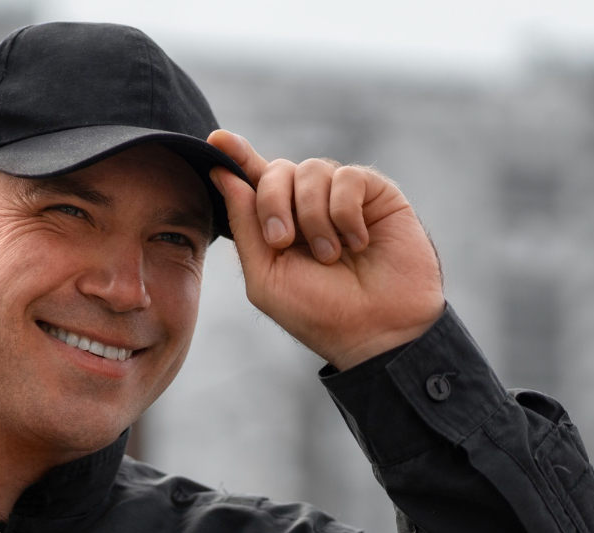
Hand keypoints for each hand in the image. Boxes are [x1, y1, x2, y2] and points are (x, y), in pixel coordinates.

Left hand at [207, 130, 444, 369]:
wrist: (376, 329)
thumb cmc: (319, 312)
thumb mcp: (266, 275)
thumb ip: (245, 225)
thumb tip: (223, 173)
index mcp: (277, 224)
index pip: (253, 180)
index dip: (236, 155)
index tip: (217, 141)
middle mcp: (307, 205)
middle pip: (276, 170)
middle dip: (272, 203)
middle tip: (283, 241)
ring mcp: (341, 196)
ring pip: (311, 170)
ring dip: (314, 217)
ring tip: (331, 255)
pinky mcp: (375, 193)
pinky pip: (347, 178)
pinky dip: (345, 213)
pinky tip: (358, 243)